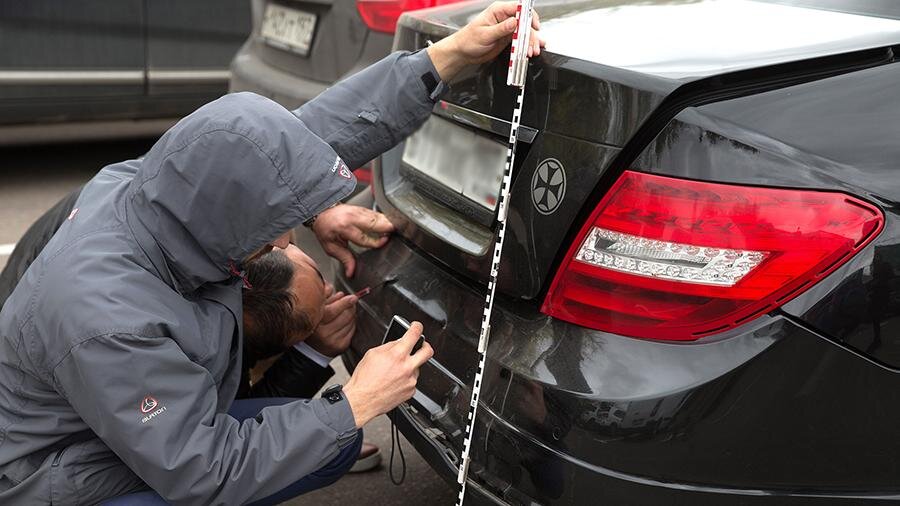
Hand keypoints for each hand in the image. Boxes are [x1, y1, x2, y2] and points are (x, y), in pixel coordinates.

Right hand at [304, 290, 357, 356]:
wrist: (311, 348)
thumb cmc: (313, 324)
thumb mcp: (314, 310)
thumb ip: (325, 298)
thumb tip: (340, 294)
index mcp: (314, 322)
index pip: (332, 310)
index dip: (344, 302)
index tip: (353, 297)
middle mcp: (323, 333)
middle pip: (345, 316)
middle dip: (351, 307)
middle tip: (352, 302)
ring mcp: (332, 341)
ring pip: (350, 323)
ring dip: (352, 315)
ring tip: (346, 312)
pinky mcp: (340, 346)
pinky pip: (352, 331)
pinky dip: (352, 324)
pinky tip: (346, 323)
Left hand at [311, 204, 394, 276]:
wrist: (321, 212)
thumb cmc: (325, 229)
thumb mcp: (331, 247)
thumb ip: (344, 259)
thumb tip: (351, 272)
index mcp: (344, 229)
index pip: (363, 237)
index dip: (375, 241)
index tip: (384, 243)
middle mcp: (352, 218)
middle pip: (374, 222)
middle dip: (387, 226)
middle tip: (397, 231)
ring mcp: (357, 211)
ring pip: (377, 215)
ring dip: (387, 221)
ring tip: (397, 226)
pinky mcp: (361, 208)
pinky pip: (375, 212)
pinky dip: (383, 217)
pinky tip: (390, 221)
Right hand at [342, 322, 432, 427]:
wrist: (361, 401)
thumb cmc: (364, 380)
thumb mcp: (372, 354)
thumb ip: (389, 346)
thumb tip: (398, 342)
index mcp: (397, 355)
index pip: (414, 334)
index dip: (417, 327)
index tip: (417, 326)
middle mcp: (407, 367)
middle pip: (428, 351)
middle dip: (425, 345)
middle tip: (420, 345)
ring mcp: (410, 380)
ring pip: (417, 368)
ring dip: (409, 366)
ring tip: (395, 371)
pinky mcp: (411, 391)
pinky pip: (412, 381)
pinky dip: (405, 379)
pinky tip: (394, 381)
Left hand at [426, 1, 544, 80]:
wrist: (463, 53)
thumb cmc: (468, 40)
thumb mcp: (485, 34)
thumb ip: (501, 28)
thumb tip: (514, 22)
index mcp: (498, 10)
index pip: (519, 8)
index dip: (528, 16)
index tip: (534, 26)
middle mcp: (504, 18)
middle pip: (525, 22)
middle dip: (531, 34)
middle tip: (532, 46)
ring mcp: (507, 28)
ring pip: (525, 32)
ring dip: (530, 42)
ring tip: (532, 52)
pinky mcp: (508, 38)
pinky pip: (521, 40)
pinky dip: (527, 45)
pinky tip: (531, 50)